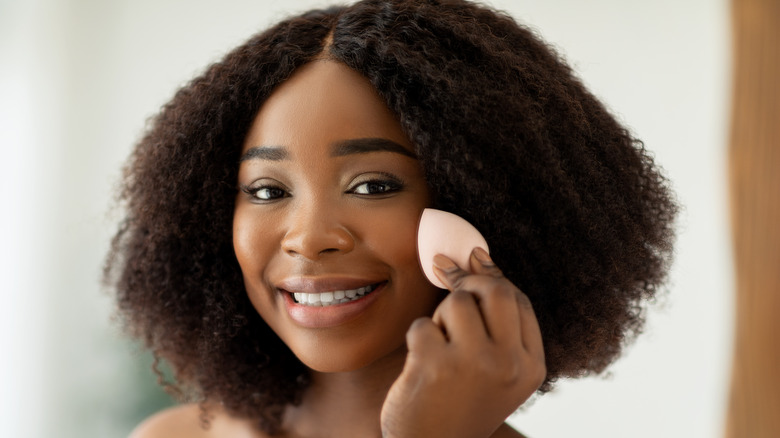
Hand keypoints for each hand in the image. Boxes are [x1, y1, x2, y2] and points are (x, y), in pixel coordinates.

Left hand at [381, 247, 545, 437]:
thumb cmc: (461, 404)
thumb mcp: (497, 371)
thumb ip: (497, 320)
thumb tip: (478, 254)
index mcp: (531, 367)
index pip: (519, 300)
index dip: (492, 279)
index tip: (469, 270)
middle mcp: (508, 364)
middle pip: (496, 291)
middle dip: (469, 285)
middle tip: (453, 295)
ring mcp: (473, 363)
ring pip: (457, 302)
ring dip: (441, 318)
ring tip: (439, 348)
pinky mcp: (435, 365)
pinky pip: (423, 324)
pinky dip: (417, 339)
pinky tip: (421, 366)